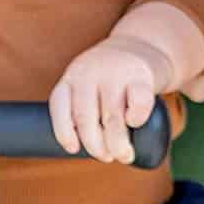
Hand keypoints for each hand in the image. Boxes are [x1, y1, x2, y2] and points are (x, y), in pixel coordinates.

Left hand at [50, 36, 166, 163]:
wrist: (143, 46)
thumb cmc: (112, 78)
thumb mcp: (89, 84)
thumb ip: (82, 108)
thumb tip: (87, 150)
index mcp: (72, 77)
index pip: (59, 106)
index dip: (63, 132)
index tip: (73, 149)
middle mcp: (89, 73)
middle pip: (85, 118)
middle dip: (96, 146)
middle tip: (107, 157)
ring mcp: (115, 72)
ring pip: (111, 117)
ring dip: (118, 144)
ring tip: (124, 155)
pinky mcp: (141, 75)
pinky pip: (138, 104)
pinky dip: (136, 120)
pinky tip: (135, 124)